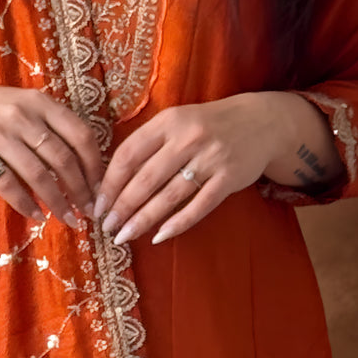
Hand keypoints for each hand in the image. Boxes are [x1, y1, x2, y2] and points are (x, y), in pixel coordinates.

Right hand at [0, 74, 103, 226]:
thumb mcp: (24, 104)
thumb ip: (50, 125)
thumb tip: (84, 164)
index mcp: (41, 102)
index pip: (80, 134)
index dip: (95, 165)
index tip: (100, 187)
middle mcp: (23, 116)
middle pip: (63, 159)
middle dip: (80, 190)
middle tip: (88, 211)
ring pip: (39, 174)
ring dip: (57, 202)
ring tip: (67, 219)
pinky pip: (8, 184)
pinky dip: (25, 203)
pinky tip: (35, 216)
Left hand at [93, 92, 340, 245]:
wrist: (259, 121)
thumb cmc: (206, 125)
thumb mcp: (176, 121)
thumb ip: (149, 143)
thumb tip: (112, 180)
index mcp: (168, 121)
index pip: (129, 153)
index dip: (110, 181)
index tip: (98, 203)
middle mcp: (188, 138)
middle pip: (146, 178)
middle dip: (123, 206)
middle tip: (107, 226)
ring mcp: (210, 159)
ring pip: (169, 196)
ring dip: (144, 219)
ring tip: (125, 235)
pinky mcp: (229, 178)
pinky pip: (199, 206)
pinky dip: (177, 224)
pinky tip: (159, 236)